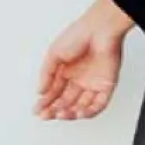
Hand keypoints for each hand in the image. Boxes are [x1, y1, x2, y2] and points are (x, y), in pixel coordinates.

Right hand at [34, 0, 128, 119]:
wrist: (100, 29)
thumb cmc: (79, 35)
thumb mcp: (54, 53)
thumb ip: (46, 74)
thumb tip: (39, 91)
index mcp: (66, 71)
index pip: (55, 92)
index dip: (46, 102)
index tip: (37, 110)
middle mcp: (79, 79)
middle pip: (66, 101)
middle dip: (54, 110)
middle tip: (46, 115)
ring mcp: (92, 83)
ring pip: (81, 106)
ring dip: (70, 113)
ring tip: (60, 114)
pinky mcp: (106, 86)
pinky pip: (98, 104)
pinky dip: (88, 112)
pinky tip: (78, 113)